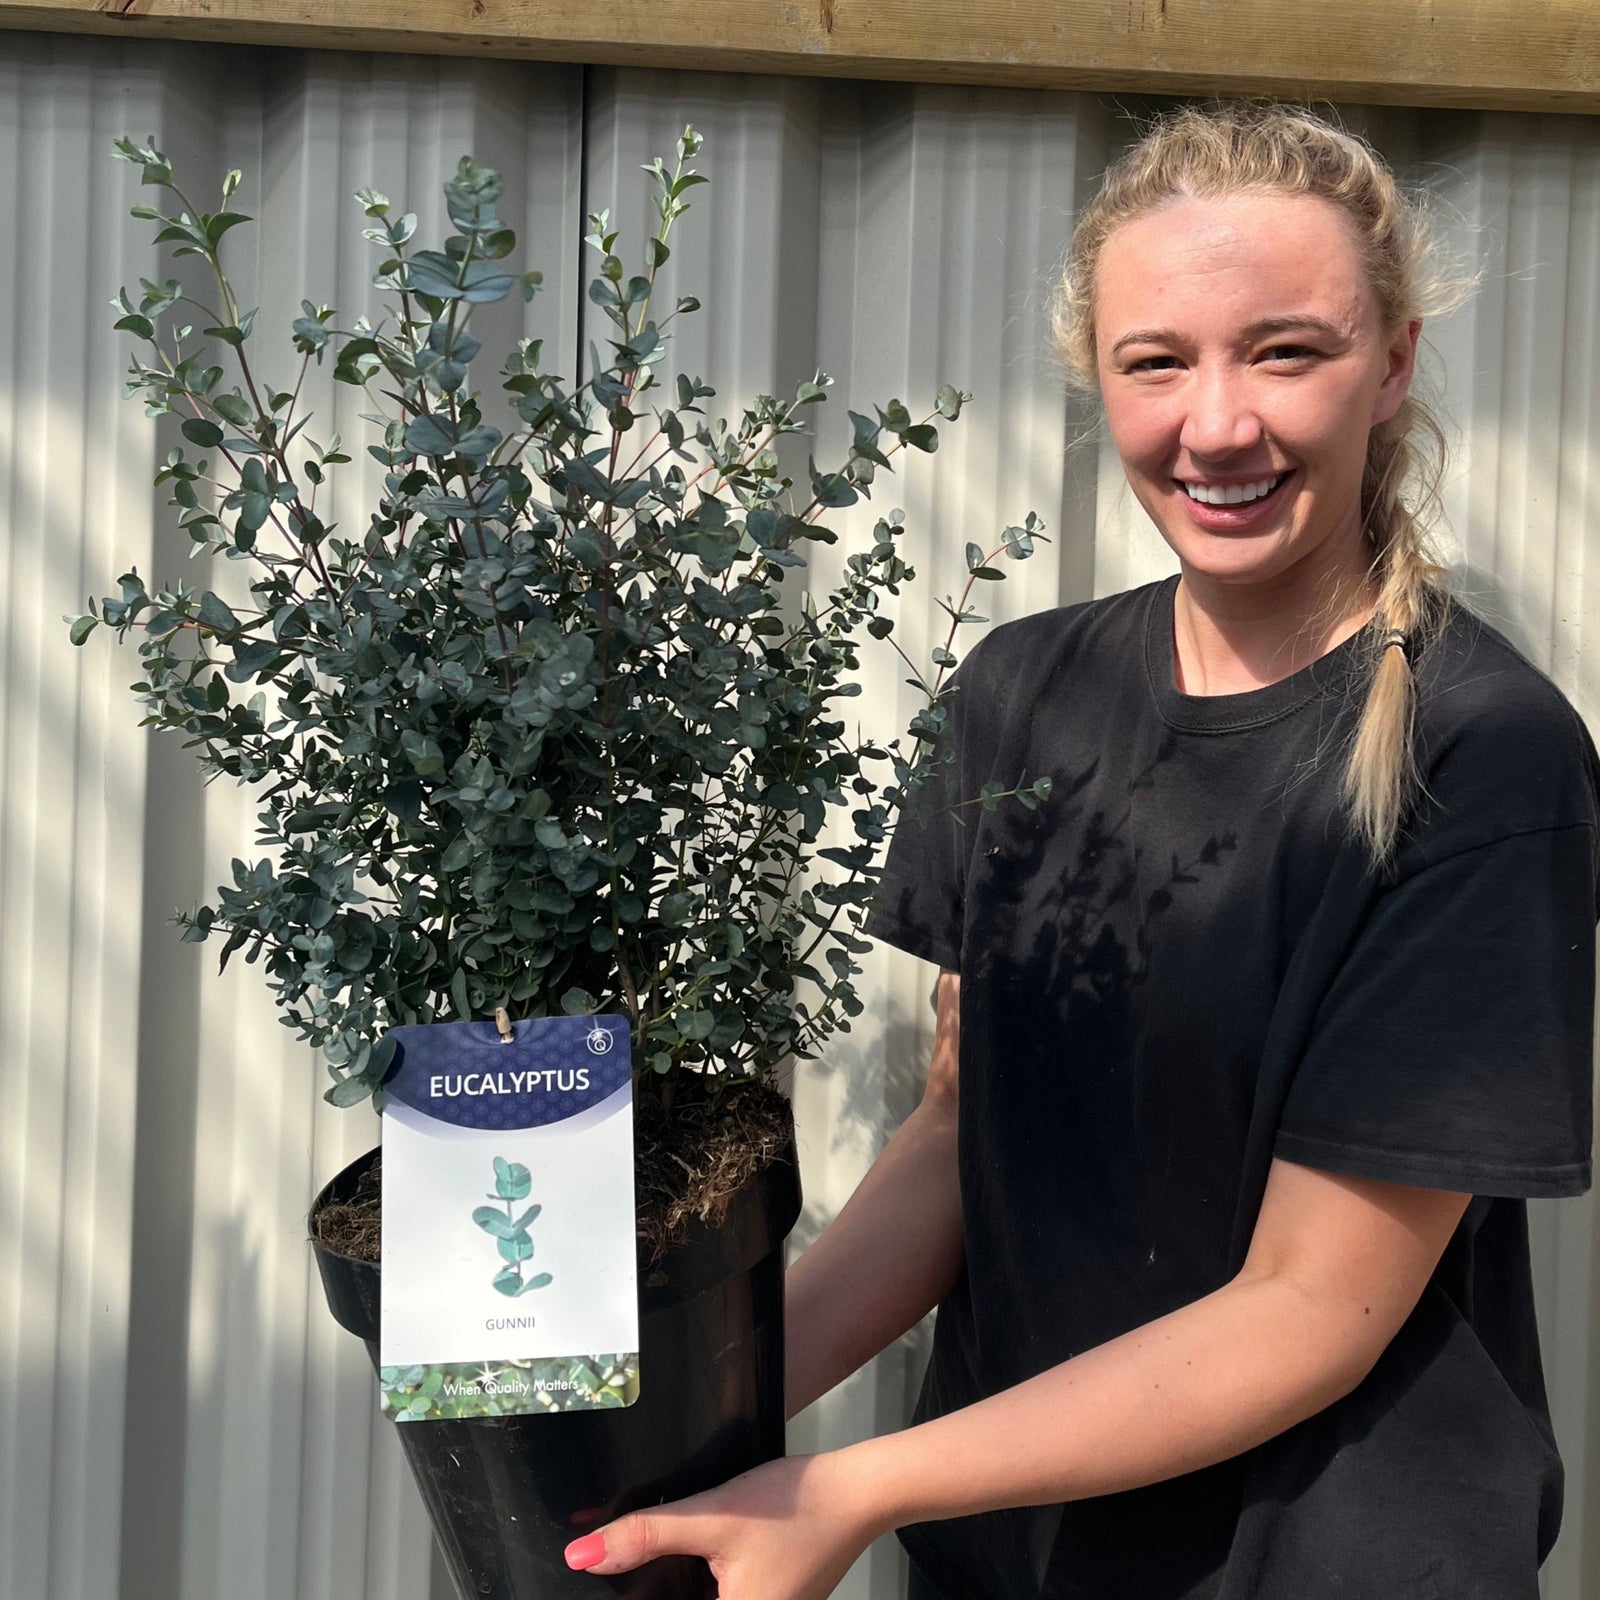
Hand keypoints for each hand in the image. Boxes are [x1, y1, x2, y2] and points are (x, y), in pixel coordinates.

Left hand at [563, 1451, 881, 1599]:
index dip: (635, 1597)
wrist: (853, 1491)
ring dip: (669, 1584)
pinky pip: (714, 1598)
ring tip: (651, 1554)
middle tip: (633, 1558)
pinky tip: (683, 1556)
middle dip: (652, 1587)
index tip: (606, 1582)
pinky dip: (692, 1581)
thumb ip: (647, 1536)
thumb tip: (581, 1555)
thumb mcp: (712, 1516)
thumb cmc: (795, 1507)